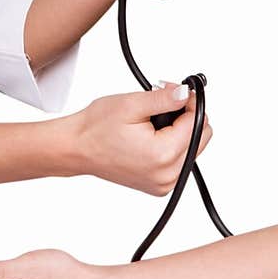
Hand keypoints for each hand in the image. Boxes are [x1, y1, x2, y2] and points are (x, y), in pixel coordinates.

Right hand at [67, 80, 212, 194]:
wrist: (76, 148)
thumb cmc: (96, 129)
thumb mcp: (131, 104)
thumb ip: (164, 98)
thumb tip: (185, 93)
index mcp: (162, 155)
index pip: (197, 123)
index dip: (187, 102)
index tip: (170, 92)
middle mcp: (167, 175)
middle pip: (201, 138)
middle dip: (185, 116)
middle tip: (160, 105)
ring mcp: (164, 184)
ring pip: (192, 149)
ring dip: (179, 131)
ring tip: (152, 122)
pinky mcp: (160, 186)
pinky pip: (179, 161)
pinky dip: (171, 145)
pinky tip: (151, 137)